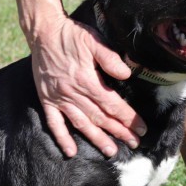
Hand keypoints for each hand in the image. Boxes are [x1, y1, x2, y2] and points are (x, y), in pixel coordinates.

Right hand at [31, 16, 146, 157]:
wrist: (43, 33)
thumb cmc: (71, 36)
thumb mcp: (93, 40)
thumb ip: (110, 58)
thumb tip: (126, 75)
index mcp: (87, 80)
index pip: (112, 105)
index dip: (128, 118)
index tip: (141, 128)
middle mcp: (73, 93)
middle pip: (100, 118)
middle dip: (119, 132)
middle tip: (134, 143)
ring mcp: (59, 99)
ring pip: (81, 124)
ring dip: (97, 139)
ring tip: (111, 152)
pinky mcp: (47, 101)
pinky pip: (54, 124)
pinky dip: (62, 138)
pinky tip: (71, 152)